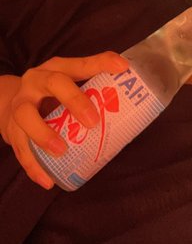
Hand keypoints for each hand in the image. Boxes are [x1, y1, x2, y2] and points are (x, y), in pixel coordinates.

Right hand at [0, 52, 127, 189]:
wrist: (9, 102)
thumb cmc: (49, 92)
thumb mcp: (68, 82)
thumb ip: (94, 86)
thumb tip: (128, 97)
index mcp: (56, 68)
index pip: (80, 63)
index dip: (101, 63)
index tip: (122, 68)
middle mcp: (36, 82)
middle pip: (53, 83)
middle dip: (74, 100)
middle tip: (92, 121)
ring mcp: (20, 105)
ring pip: (26, 117)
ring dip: (44, 135)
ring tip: (62, 151)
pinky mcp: (11, 130)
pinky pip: (20, 149)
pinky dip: (33, 166)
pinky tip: (47, 180)